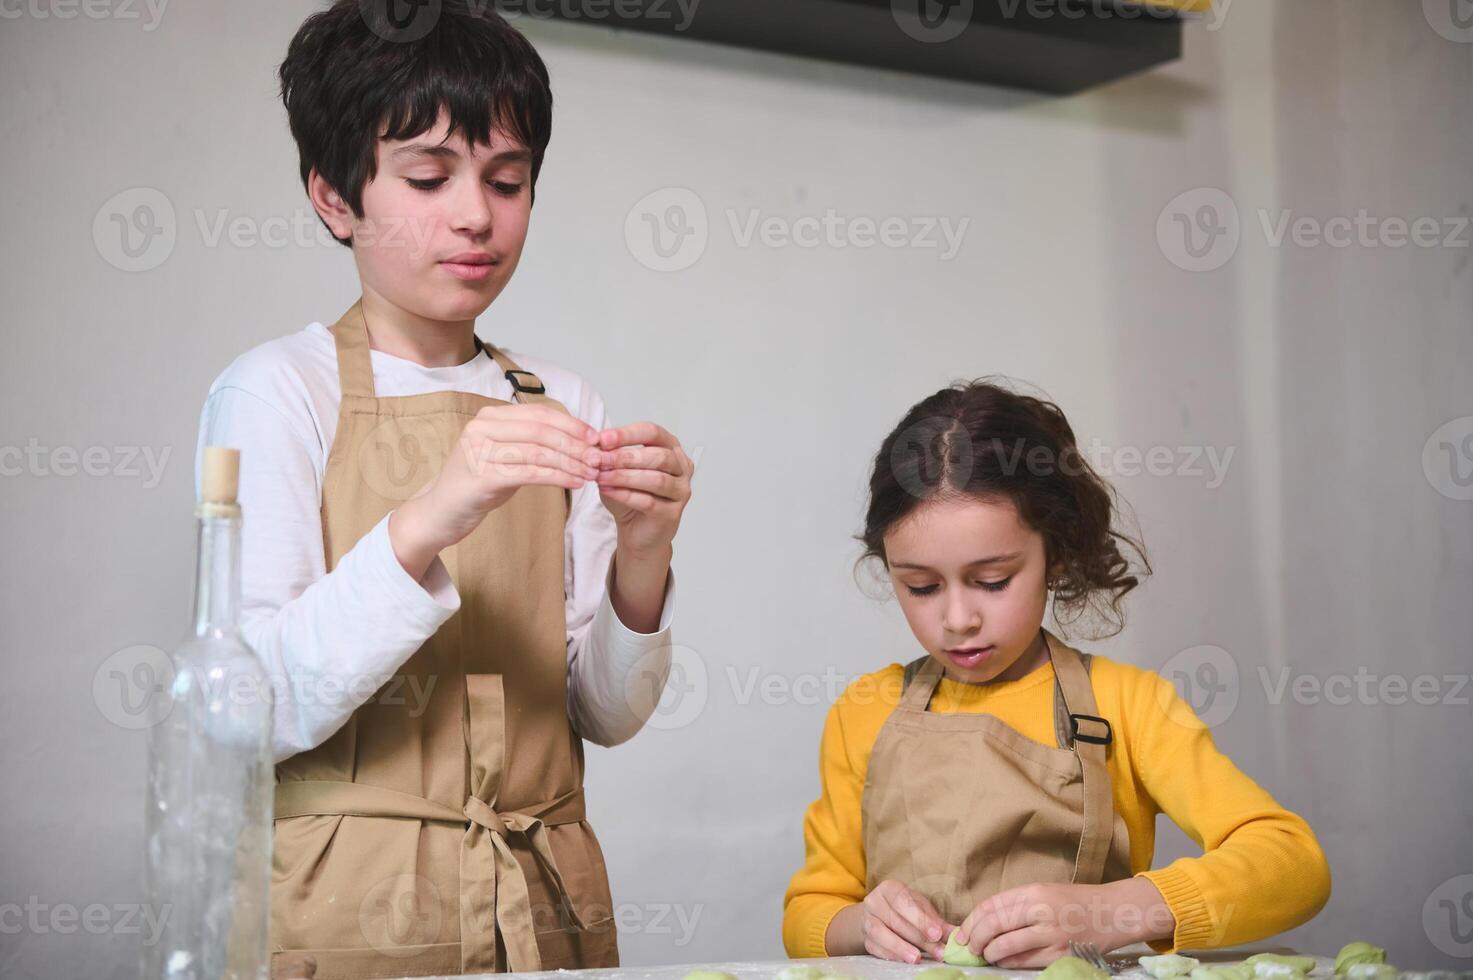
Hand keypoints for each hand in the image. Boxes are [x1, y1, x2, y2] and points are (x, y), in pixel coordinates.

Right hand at [390, 403, 598, 578]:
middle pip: (542, 431)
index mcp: (490, 417)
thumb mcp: (505, 455)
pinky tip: (575, 482)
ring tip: (592, 472)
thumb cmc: (477, 484)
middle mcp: (482, 428)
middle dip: (576, 444)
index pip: (540, 414)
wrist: (440, 513)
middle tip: (599, 458)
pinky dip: (557, 476)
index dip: (572, 424)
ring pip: (538, 452)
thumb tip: (578, 438)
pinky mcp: (481, 477)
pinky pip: (529, 473)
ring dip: (571, 462)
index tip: (596, 438)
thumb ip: (532, 442)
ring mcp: (479, 451)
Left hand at [594, 422, 692, 559]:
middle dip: (626, 457)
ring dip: (625, 477)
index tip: (603, 439)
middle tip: (601, 459)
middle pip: (658, 456)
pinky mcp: (672, 513)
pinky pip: (650, 502)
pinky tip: (609, 491)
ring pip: (657, 479)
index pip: (652, 432)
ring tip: (602, 477)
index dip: (627, 434)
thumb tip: (596, 446)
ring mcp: (681, 491)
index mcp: (671, 448)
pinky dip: (626, 495)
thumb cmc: (631, 496)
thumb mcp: (617, 470)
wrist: (638, 532)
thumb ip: (611, 457)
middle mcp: (681, 467)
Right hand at [828, 880, 951, 963]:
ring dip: (900, 947)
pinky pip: (875, 947)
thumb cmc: (904, 910)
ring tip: (917, 958)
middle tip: (938, 952)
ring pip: (880, 933)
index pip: (904, 902)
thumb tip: (957, 935)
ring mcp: (867, 920)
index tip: (937, 933)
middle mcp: (874, 902)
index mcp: (889, 889)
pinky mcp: (865, 938)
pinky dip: (890, 955)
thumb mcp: (920, 908)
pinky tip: (903, 960)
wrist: (878, 914)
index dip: (920, 919)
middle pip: (895, 920)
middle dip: (918, 938)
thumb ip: (937, 921)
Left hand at [954, 879, 1174, 968]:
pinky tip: (1003, 961)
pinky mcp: (1061, 955)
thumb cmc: (1076, 901)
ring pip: (1006, 947)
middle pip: (994, 925)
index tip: (962, 931)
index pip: (991, 906)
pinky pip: (1025, 962)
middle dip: (975, 938)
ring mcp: (1052, 935)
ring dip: (989, 953)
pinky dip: (1008, 963)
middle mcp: (1041, 911)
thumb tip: (984, 921)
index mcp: (1034, 892)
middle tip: (968, 947)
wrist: (1115, 912)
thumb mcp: (1045, 891)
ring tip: (985, 955)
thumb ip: (1017, 904)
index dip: (972, 921)